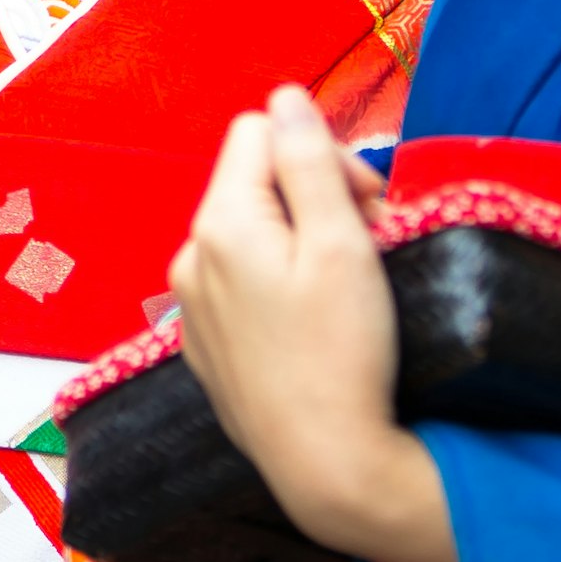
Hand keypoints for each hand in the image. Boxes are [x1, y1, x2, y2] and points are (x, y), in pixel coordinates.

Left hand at [168, 86, 458, 561]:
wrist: (325, 464)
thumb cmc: (344, 353)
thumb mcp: (342, 245)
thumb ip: (310, 162)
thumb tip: (286, 97)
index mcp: (220, 222)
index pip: (262, 129)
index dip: (321, 152)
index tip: (365, 204)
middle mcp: (191, 256)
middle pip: (255, 180)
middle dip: (315, 196)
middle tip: (369, 245)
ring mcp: (191, 303)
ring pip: (251, 232)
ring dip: (302, 240)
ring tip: (346, 288)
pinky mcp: (205, 342)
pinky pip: (242, 282)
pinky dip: (281, 284)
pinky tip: (317, 324)